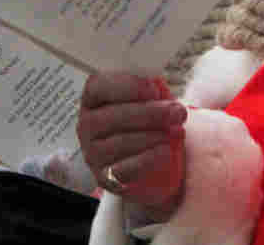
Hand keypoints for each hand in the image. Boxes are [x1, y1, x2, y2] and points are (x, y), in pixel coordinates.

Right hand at [77, 72, 186, 213]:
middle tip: (175, 112)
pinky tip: (165, 151)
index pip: (98, 86)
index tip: (154, 88)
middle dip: (149, 113)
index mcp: (94, 98)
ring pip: (119, 142)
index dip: (127, 86)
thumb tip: (160, 86)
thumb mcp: (147, 99)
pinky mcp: (104, 177)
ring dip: (151, 135)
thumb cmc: (146, 121)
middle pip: (112, 116)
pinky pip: (123, 169)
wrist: (151, 158)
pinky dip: (148, 158)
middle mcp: (87, 125)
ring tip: (175, 131)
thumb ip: (150, 90)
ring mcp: (92, 152)